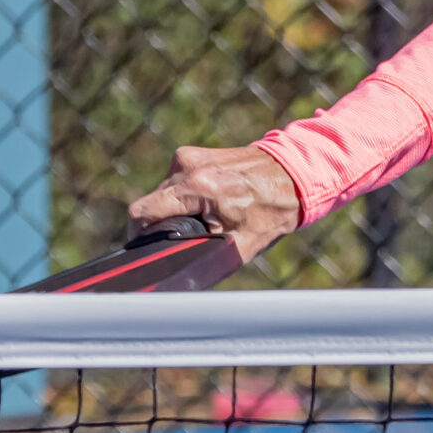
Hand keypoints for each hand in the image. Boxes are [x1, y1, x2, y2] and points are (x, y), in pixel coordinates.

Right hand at [128, 145, 303, 275]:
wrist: (294, 174)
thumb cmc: (271, 212)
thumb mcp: (240, 245)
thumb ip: (205, 259)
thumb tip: (178, 279)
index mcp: (198, 188)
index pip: (143, 213)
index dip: (139, 235)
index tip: (147, 249)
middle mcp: (188, 166)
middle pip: (152, 204)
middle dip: (162, 224)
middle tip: (187, 237)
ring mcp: (189, 156)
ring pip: (162, 192)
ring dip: (174, 209)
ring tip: (203, 218)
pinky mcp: (193, 153)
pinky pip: (174, 181)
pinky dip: (184, 195)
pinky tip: (206, 203)